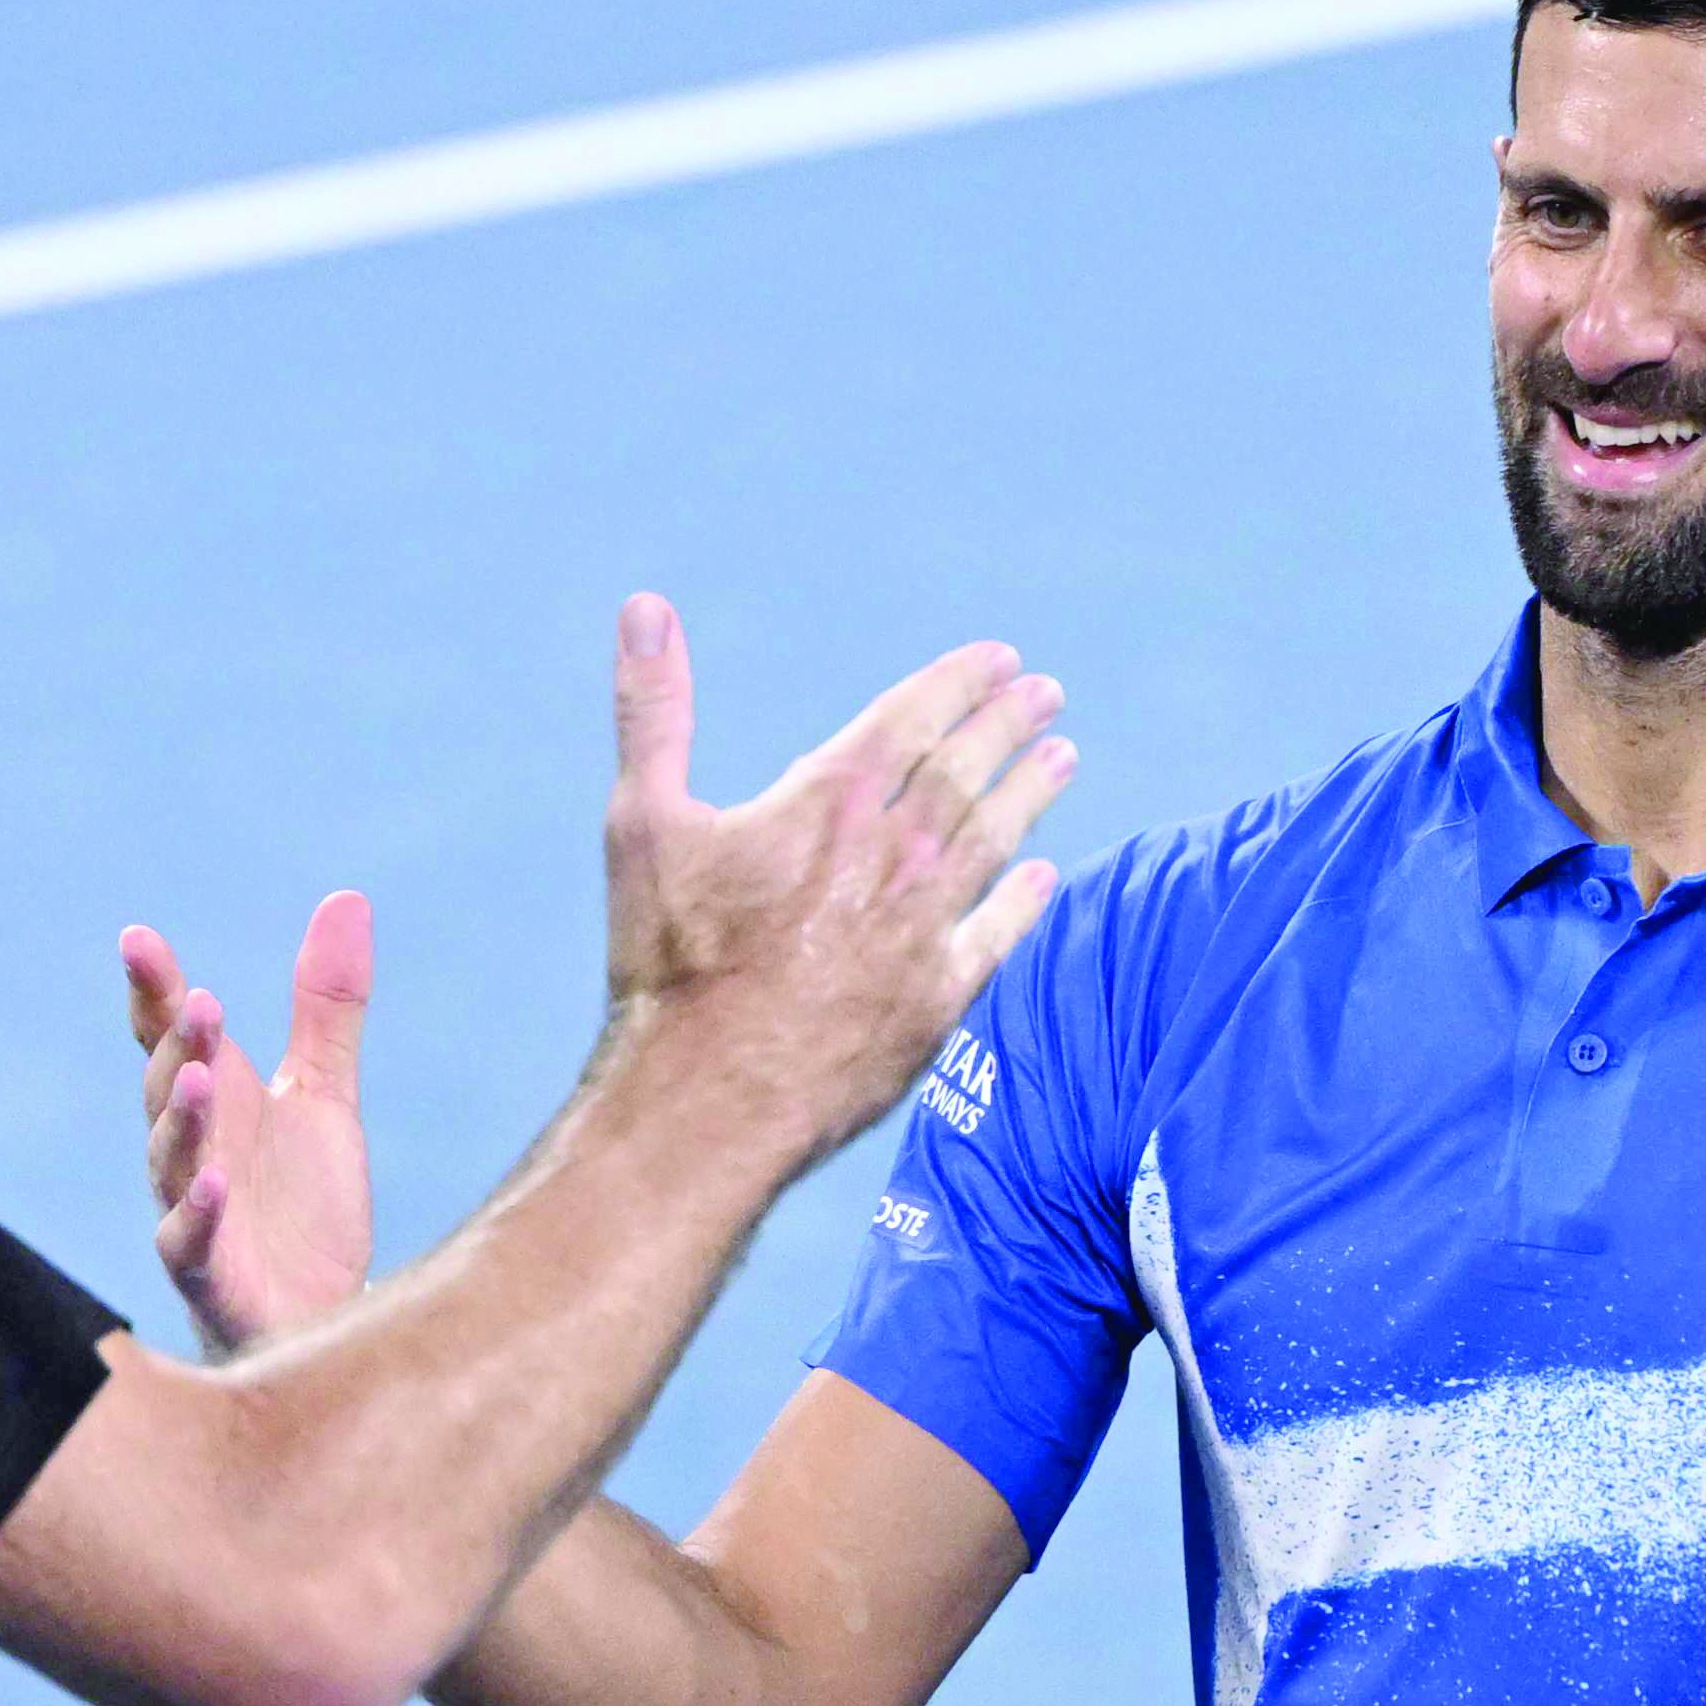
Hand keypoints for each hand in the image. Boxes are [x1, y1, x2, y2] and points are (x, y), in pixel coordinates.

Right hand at [115, 891, 376, 1354]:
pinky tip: (217, 1183)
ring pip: (172, 1160)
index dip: (154, 990)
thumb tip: (347, 898)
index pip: (172, 1036)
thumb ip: (326, 1009)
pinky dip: (199, 1213)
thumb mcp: (324, 1095)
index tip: (138, 939)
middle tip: (203, 1002)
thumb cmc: (306, 1210)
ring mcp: (196, 1214)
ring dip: (181, 1118)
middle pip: (168, 1088)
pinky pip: (191, 1243)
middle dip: (180, 1046)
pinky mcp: (212, 1277)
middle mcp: (195, 1152)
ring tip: (200, 1075)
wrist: (326, 1319)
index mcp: (217, 1102)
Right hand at [592, 596, 1067, 1160]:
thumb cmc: (667, 962)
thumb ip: (653, 709)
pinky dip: (1022, 900)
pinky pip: (996, 936)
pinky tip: (1043, 877)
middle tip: (1043, 695)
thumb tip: (645, 607)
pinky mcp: (939, 1000)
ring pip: (995, 840)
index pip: (915, 717)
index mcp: (830, 801)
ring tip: (1063, 756)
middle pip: (968, 769)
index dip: (960, 683)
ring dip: (1031, 793)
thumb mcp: (642, 821)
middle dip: (1008, 723)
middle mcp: (894, 854)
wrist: (708, 1097)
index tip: (1000, 660)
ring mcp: (925, 928)